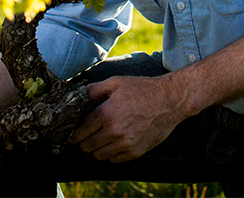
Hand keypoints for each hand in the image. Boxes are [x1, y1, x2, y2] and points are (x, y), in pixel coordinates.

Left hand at [70, 75, 186, 162]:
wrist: (170, 100)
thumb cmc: (143, 89)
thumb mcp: (116, 83)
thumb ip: (93, 90)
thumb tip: (77, 96)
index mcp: (106, 114)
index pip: (80, 132)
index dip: (74, 133)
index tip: (74, 133)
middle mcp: (115, 131)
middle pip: (87, 146)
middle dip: (84, 141)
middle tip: (87, 135)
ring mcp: (126, 144)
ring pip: (99, 155)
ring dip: (97, 148)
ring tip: (102, 137)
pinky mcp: (136, 151)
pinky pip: (114, 160)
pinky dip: (111, 153)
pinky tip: (115, 141)